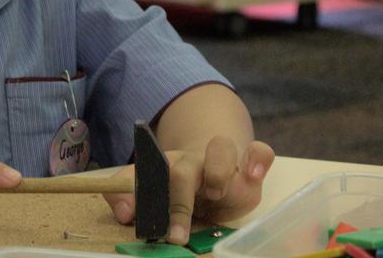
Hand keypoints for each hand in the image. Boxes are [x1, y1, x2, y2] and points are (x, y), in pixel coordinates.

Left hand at [104, 137, 274, 243]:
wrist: (216, 164)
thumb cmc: (184, 183)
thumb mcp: (157, 190)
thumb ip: (130, 196)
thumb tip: (123, 212)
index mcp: (166, 164)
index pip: (145, 171)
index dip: (136, 191)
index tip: (130, 216)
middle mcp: (194, 159)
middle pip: (184, 169)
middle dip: (179, 203)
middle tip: (175, 234)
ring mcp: (223, 160)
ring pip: (220, 148)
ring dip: (216, 171)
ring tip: (215, 192)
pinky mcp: (250, 166)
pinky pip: (259, 151)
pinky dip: (258, 159)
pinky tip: (253, 175)